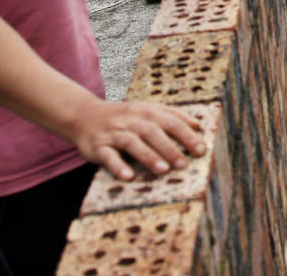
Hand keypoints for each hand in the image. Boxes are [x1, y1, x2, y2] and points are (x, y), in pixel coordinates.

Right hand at [69, 98, 205, 180]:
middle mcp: (131, 120)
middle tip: (184, 164)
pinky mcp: (98, 146)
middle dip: (170, 147)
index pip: (171, 121)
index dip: (187, 135)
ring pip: (132, 142)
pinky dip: (118, 166)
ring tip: (163, 170)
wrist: (84, 115)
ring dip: (148, 156)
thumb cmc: (124, 116)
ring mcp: (114, 133)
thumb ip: (173, 115)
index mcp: (146, 111)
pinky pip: (108, 156)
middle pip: (153, 131)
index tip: (201, 149)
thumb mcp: (147, 110)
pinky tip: (128, 176)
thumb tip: (199, 125)